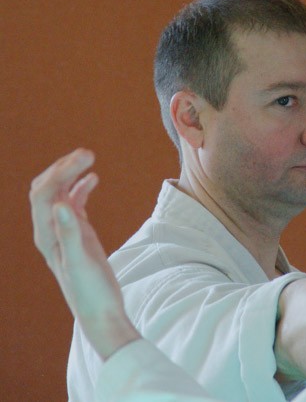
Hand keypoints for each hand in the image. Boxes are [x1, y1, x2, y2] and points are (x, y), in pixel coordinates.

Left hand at [30, 149, 139, 359]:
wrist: (100, 312)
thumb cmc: (91, 291)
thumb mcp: (82, 262)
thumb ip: (71, 232)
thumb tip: (62, 203)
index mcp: (46, 235)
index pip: (46, 193)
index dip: (63, 172)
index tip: (87, 158)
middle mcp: (49, 231)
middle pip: (47, 189)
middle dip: (64, 168)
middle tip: (88, 153)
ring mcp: (63, 232)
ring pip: (59, 193)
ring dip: (71, 174)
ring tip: (90, 159)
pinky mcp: (77, 235)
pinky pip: (74, 204)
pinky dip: (81, 188)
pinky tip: (94, 179)